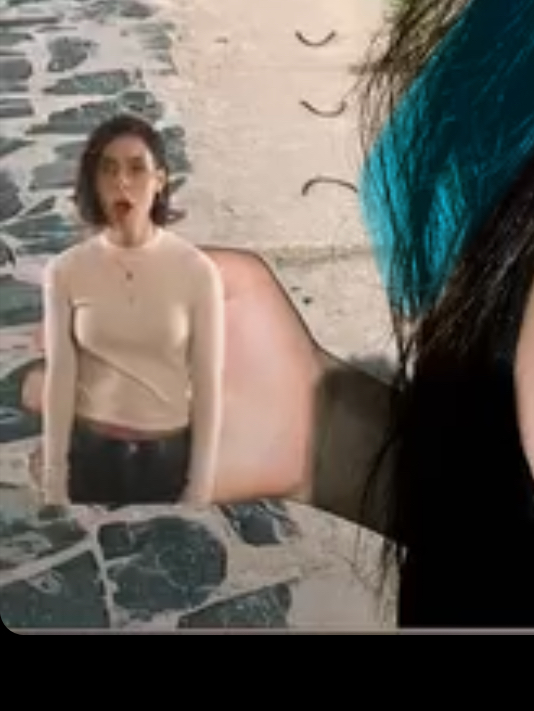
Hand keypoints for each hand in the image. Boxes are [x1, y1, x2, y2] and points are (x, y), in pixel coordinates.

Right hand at [21, 251, 336, 507]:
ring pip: (71, 410)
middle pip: (74, 360)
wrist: (306, 423)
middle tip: (51, 350)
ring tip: (50, 393)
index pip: (98, 313)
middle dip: (54, 353)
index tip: (60, 303)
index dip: (73, 306)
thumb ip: (196, 259)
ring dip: (51, 400)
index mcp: (156, 327)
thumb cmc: (276, 346)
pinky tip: (56, 446)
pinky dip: (62, 458)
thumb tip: (137, 245)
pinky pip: (90, 463)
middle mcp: (139, 370)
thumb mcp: (243, 281)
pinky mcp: (142, 464)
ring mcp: (136, 420)